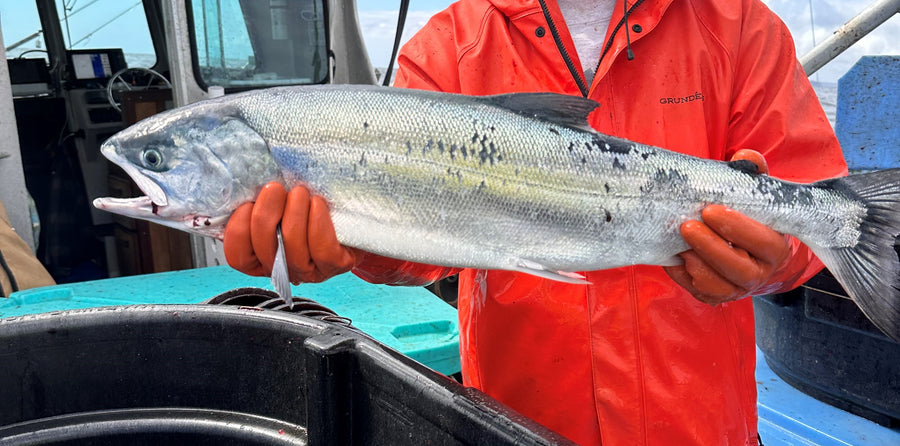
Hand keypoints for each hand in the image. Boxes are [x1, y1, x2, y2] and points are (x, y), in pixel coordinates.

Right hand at [223, 182, 356, 282]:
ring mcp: (310, 271)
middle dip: (266, 214)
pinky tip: (318, 203)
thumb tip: (244, 186)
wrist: (351, 214)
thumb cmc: (308, 205)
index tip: (248, 204)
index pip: (238, 257)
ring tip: (300, 192)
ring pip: (292, 248)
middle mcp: (283, 269)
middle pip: (263, 249)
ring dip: (294, 213)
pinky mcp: (335, 265)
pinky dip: (317, 222)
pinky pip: (321, 248)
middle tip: (275, 189)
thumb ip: (259, 202)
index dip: (238, 230)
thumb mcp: (278, 202)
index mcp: (262, 256)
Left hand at [663, 150, 790, 304]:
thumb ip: (752, 173)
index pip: (763, 241)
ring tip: (681, 242)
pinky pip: (698, 291)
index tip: (710, 210)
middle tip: (687, 226)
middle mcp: (759, 273)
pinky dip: (683, 275)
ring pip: (717, 285)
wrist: (744, 246)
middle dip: (710, 247)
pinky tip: (674, 256)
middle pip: (737, 268)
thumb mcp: (753, 193)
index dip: (737, 227)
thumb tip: (744, 157)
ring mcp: (737, 288)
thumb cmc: (748, 215)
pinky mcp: (715, 296)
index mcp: (775, 247)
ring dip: (696, 264)